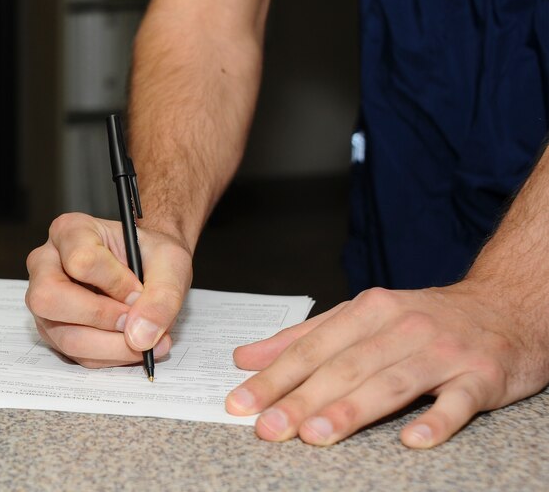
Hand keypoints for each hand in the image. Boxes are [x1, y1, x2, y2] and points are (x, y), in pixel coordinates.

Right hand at [25, 212, 192, 367]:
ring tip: (147, 340)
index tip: (139, 291)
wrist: (150, 268)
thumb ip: (162, 295)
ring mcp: (46, 302)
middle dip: (101, 319)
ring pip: (65, 336)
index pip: (80, 260)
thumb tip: (139, 336)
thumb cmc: (152, 256)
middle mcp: (46, 265)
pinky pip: (79, 355)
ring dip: (113, 347)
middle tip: (134, 322)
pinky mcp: (56, 331)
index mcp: (70, 231)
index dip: (116, 283)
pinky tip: (135, 345)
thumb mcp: (170, 262)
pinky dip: (112, 356)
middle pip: (50, 299)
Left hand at [224, 283, 548, 446]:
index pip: (312, 347)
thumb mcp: (361, 316)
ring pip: (391, 382)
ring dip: (352, 410)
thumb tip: (245, 357)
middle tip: (269, 428)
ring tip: (316, 435)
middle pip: (345, 366)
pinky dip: (437, 420)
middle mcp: (402, 327)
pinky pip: (457, 401)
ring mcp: (442, 351)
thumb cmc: (423, 318)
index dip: (274, 376)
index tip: (242, 402)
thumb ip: (303, 337)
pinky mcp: (480, 376)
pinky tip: (413, 439)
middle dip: (302, 399)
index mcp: (369, 310)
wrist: (506, 307)